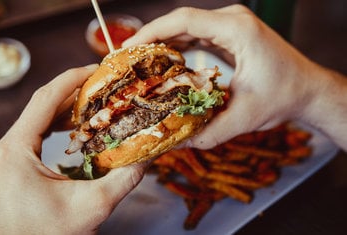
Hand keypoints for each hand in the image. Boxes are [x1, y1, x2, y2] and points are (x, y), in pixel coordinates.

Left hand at [0, 65, 148, 234]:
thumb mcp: (92, 207)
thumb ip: (125, 178)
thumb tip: (149, 154)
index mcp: (15, 152)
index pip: (44, 100)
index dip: (72, 79)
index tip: (95, 68)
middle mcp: (3, 149)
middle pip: (40, 106)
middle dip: (73, 93)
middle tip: (101, 84)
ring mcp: (2, 157)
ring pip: (36, 119)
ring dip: (64, 109)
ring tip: (93, 101)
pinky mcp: (8, 165)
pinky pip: (32, 134)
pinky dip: (55, 125)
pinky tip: (73, 125)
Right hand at [124, 5, 346, 149]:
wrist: (307, 90)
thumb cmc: (284, 96)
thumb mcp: (244, 117)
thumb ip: (207, 132)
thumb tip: (174, 143)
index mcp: (237, 30)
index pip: (185, 21)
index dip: (153, 32)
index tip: (130, 48)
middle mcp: (233, 20)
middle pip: (181, 21)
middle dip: (152, 39)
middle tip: (128, 60)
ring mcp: (231, 25)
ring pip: (187, 27)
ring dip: (163, 42)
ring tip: (140, 62)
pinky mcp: (230, 34)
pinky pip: (196, 34)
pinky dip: (178, 46)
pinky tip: (164, 62)